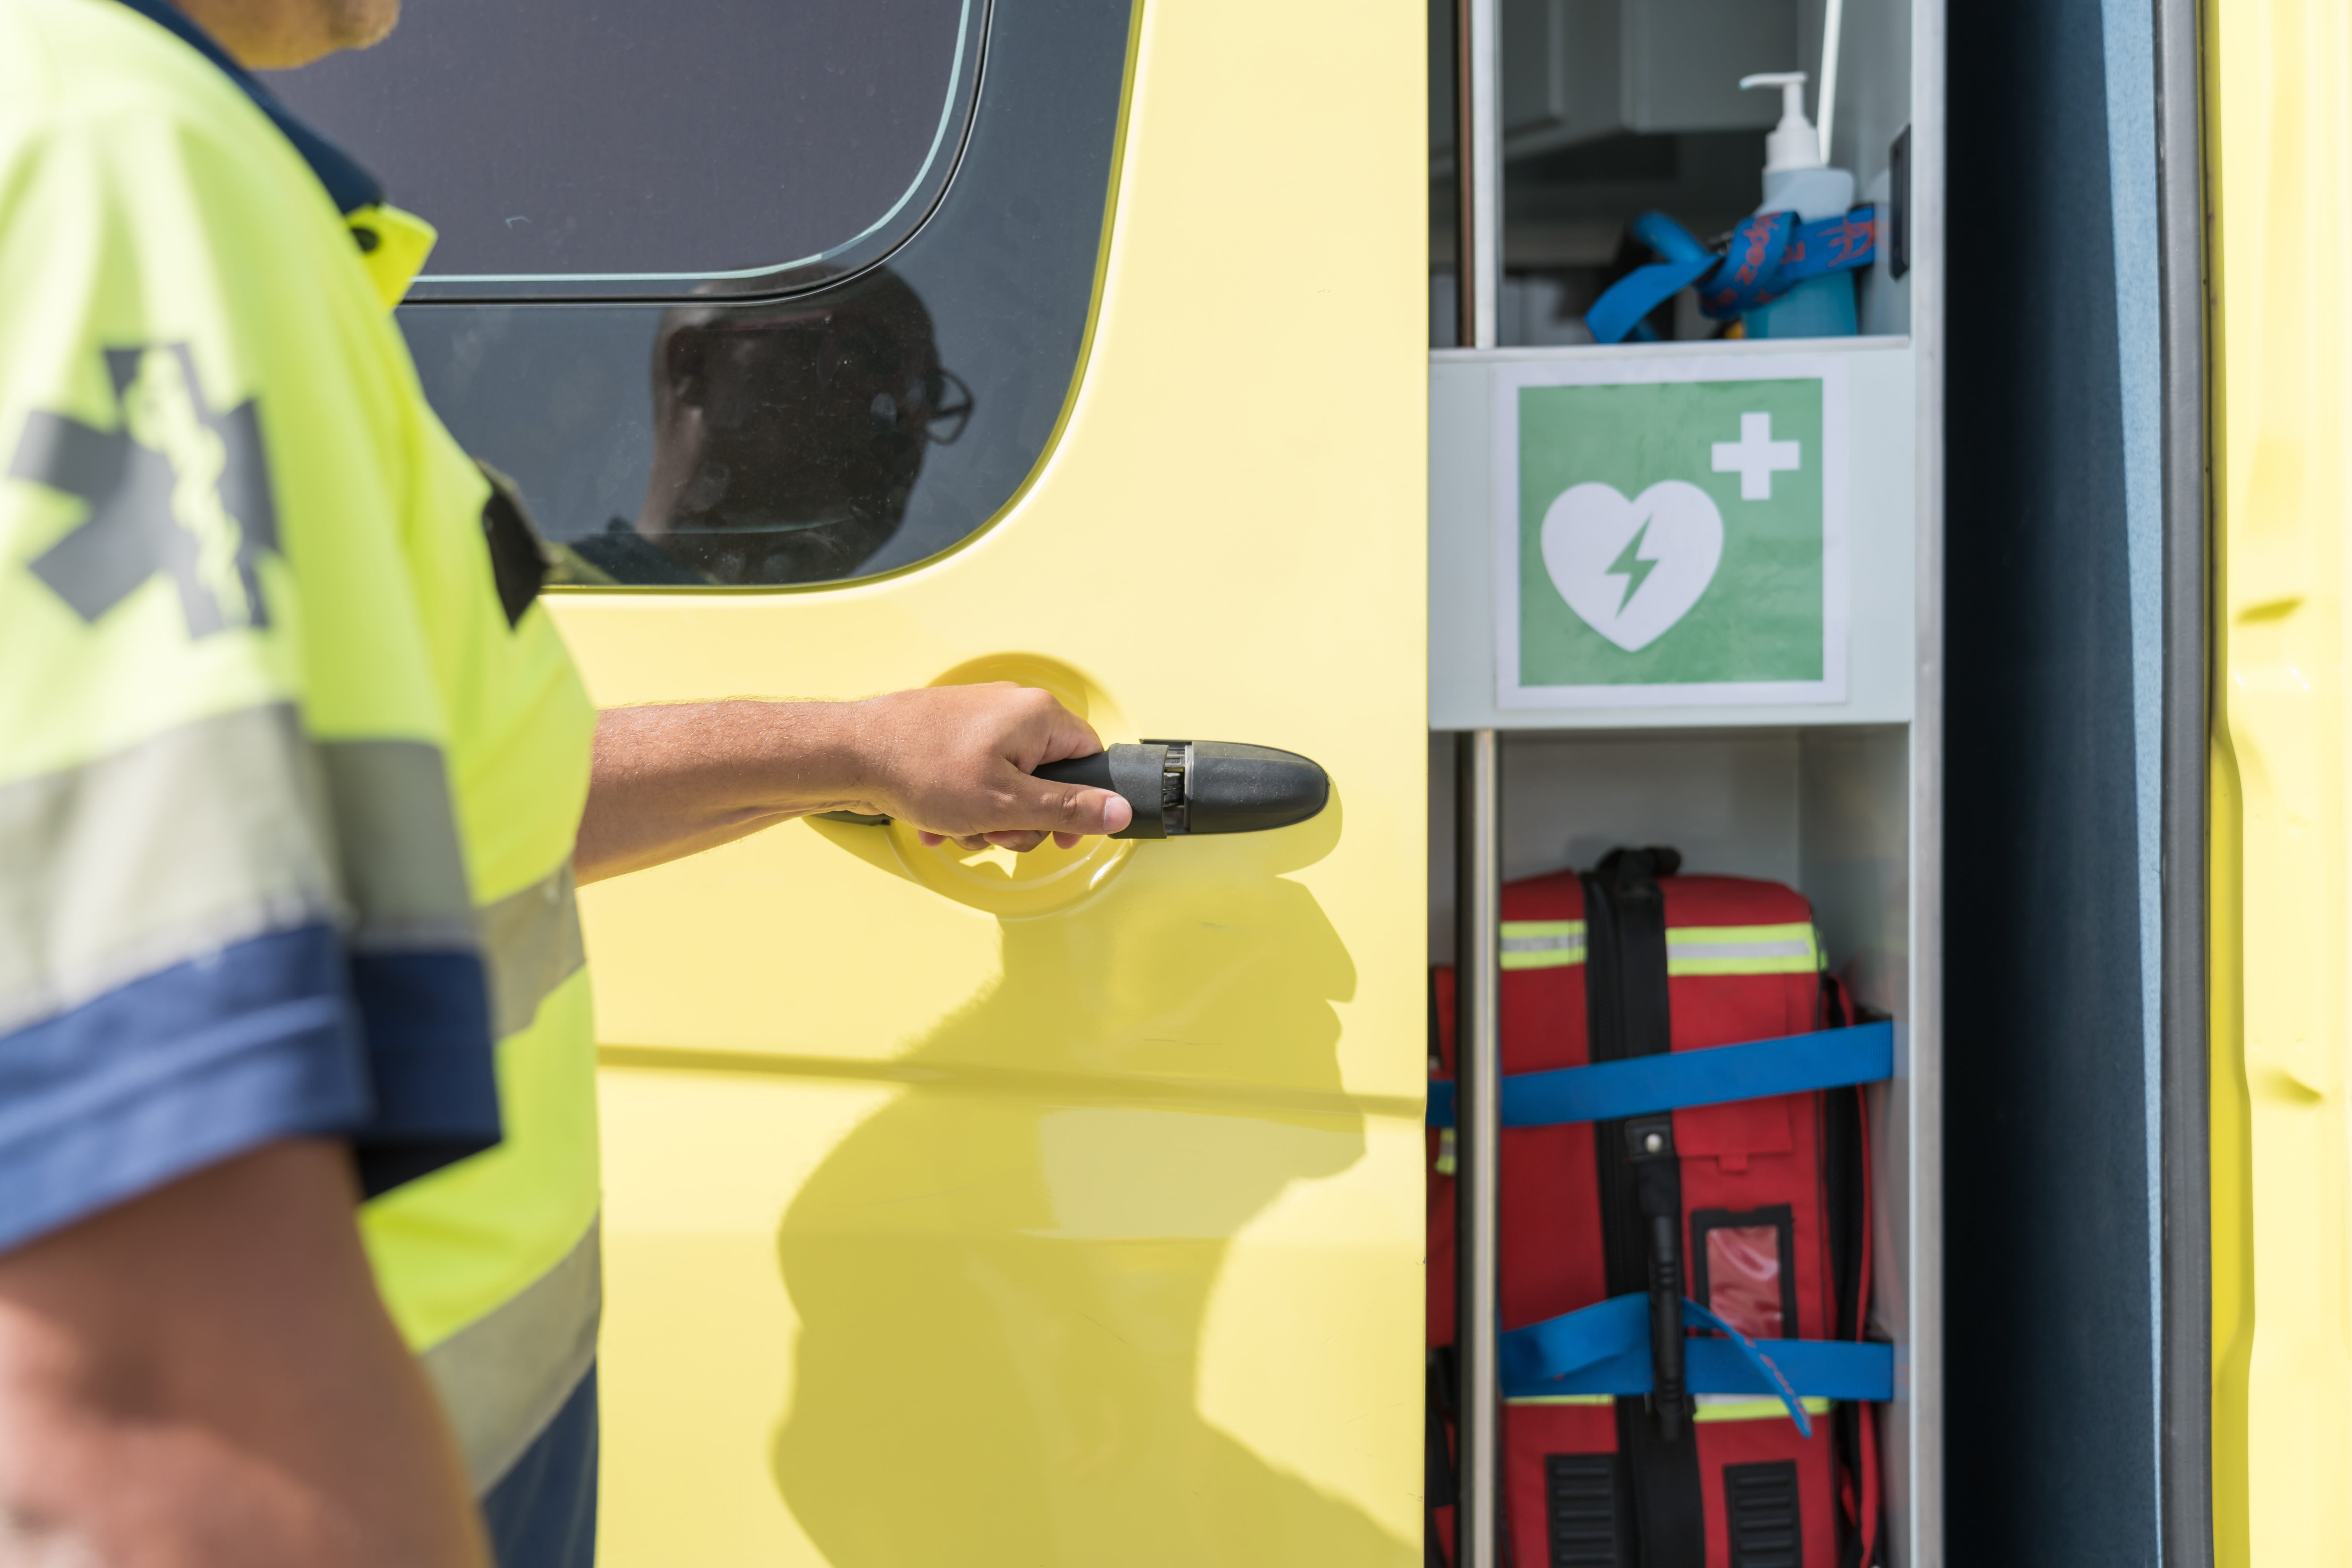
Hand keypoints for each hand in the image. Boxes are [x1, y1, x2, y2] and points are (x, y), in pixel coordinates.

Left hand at [846, 683, 1132, 850]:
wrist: (849, 754)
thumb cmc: (922, 768)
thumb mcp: (1007, 803)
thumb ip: (1067, 810)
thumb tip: (1119, 811)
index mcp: (1038, 715)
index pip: (1089, 759)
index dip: (1080, 806)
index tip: (1060, 837)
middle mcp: (1012, 709)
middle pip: (1047, 779)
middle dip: (1020, 820)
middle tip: (991, 832)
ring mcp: (980, 720)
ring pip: (1008, 786)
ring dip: (986, 819)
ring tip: (955, 825)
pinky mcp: (951, 734)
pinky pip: (976, 779)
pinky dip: (961, 807)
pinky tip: (937, 822)